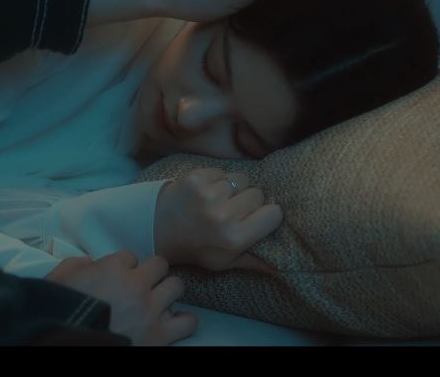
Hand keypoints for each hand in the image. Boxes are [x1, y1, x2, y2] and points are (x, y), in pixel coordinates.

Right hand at [45, 251, 196, 345]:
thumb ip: (76, 265)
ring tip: (157, 302)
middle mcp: (135, 284)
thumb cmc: (59, 311)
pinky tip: (170, 324)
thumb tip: (91, 263)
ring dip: (167, 293)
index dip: (124, 267)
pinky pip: (188, 321)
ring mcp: (150, 310)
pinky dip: (181, 322)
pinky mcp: (159, 335)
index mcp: (111, 268)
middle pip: (160, 264)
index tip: (117, 278)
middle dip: (151, 273)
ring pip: (177, 286)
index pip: (129, 256)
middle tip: (142, 285)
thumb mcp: (57, 279)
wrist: (66, 340)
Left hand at [153, 168, 282, 272]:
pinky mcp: (196, 177)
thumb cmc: (195, 247)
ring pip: (241, 179)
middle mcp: (222, 216)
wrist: (156, 228)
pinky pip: (222, 171)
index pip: (274, 214)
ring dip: (233, 188)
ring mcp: (208, 194)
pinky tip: (205, 192)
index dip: (267, 215)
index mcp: (234, 239)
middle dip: (249, 201)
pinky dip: (216, 179)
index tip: (257, 218)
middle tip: (232, 210)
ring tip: (217, 201)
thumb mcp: (223, 261)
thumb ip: (254, 261)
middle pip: (258, 194)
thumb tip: (283, 268)